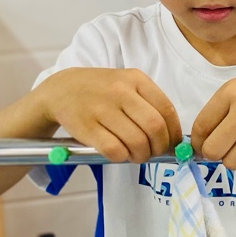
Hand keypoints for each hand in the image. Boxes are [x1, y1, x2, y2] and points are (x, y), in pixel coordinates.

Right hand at [37, 68, 181, 163]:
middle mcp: (120, 92)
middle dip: (160, 147)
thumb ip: (149, 104)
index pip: (167, 109)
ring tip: (137, 154)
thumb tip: (172, 137)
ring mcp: (102, 109)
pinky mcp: (87, 127)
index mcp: (136, 79)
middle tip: (154, 153)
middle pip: (154, 127)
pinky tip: (120, 153)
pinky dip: (122, 157)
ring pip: (136, 142)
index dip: (174, 133)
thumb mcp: (126, 84)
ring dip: (141, 155)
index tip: (173, 145)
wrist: (61, 89)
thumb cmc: (101, 90)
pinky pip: (114, 150)